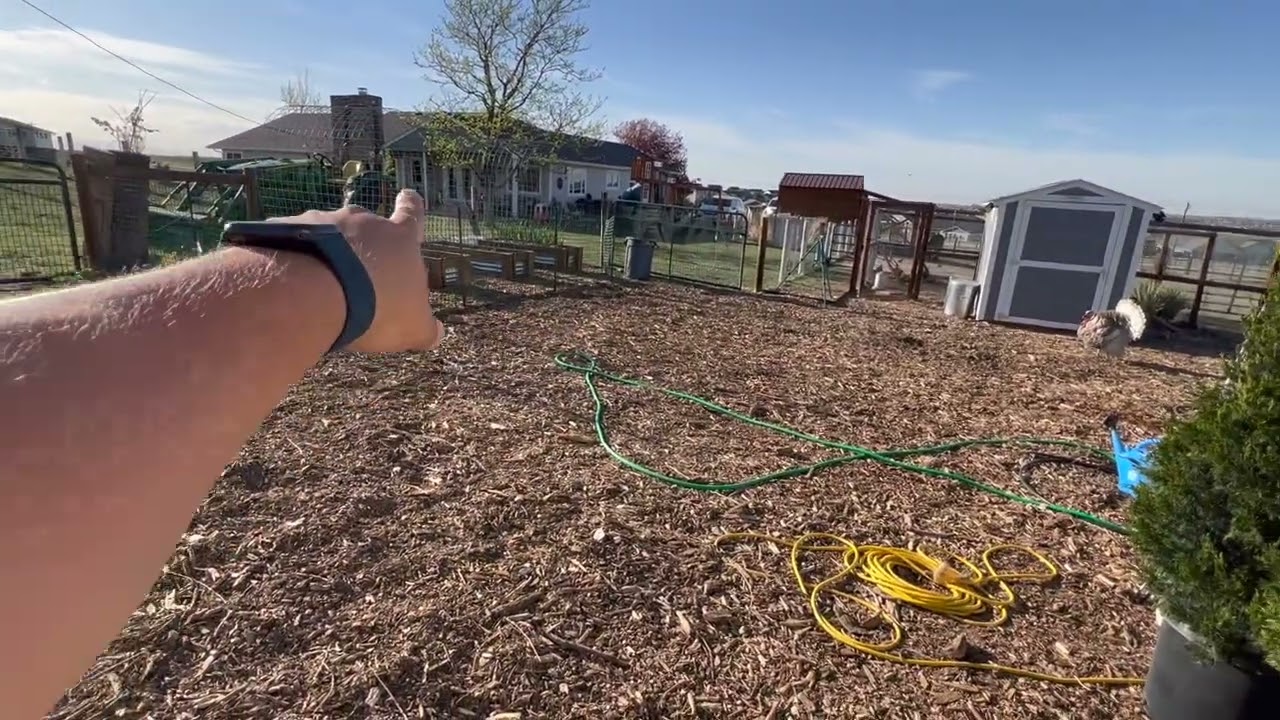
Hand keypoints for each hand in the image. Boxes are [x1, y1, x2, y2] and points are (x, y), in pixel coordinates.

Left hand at [276, 189, 442, 352]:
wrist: (318, 293)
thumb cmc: (378, 308)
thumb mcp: (412, 327)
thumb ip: (425, 328)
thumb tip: (437, 333)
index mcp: (399, 239)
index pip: (412, 214)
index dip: (411, 206)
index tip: (407, 195)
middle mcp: (363, 221)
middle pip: (366, 225)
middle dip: (362, 243)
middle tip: (356, 272)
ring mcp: (323, 221)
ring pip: (327, 234)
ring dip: (327, 254)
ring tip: (320, 286)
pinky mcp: (287, 229)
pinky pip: (293, 242)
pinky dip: (296, 259)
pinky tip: (292, 285)